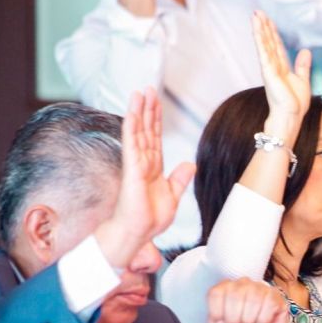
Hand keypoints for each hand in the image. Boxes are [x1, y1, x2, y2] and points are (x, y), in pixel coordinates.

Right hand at [96, 87, 194, 268]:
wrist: (138, 233)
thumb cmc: (149, 219)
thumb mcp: (173, 196)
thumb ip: (180, 179)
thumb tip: (190, 164)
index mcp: (154, 167)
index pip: (155, 138)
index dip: (156, 119)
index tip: (157, 102)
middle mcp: (144, 162)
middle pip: (146, 130)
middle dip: (148, 109)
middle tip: (148, 89)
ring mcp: (136, 164)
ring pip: (137, 131)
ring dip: (138, 111)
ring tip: (139, 92)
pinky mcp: (132, 169)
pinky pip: (132, 143)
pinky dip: (132, 126)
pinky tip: (132, 112)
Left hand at [207, 277, 289, 322]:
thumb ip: (214, 320)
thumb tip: (220, 317)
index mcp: (225, 288)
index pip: (216, 293)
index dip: (218, 313)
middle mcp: (241, 284)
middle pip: (234, 296)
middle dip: (235, 319)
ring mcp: (259, 287)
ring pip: (253, 300)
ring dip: (250, 321)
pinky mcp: (274, 295)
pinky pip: (268, 305)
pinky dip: (263, 321)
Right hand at [251, 10, 310, 141]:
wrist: (291, 118)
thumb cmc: (295, 104)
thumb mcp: (303, 80)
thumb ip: (303, 66)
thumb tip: (306, 50)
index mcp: (281, 68)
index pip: (276, 46)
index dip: (272, 32)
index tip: (268, 20)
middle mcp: (273, 66)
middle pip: (268, 42)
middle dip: (263, 26)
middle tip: (258, 11)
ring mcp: (269, 68)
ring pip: (264, 44)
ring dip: (259, 28)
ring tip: (255, 14)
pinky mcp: (268, 71)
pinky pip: (263, 51)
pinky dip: (259, 38)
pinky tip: (257, 28)